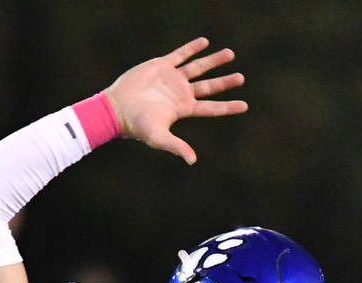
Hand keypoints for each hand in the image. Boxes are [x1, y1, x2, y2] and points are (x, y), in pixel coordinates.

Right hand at [104, 38, 247, 164]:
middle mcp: (181, 93)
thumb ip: (177, 146)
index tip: (245, 105)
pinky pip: (180, 55)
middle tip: (241, 77)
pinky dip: (191, 48)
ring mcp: (172, 79)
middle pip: (209, 87)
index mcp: (184, 109)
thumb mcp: (158, 137)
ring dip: (213, 61)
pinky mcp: (161, 66)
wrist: (117, 107)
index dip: (228, 107)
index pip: (211, 108)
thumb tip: (192, 161)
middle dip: (225, 82)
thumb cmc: (136, 125)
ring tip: (230, 53)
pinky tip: (204, 42)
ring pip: (198, 68)